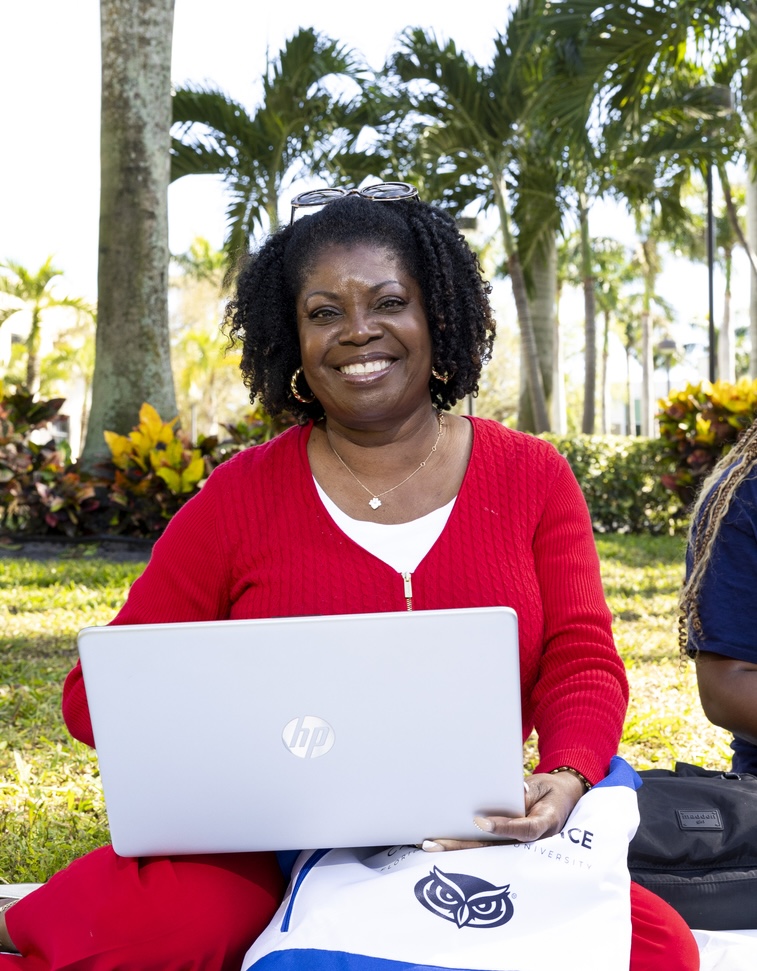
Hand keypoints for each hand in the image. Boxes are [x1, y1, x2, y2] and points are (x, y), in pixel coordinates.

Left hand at [421, 770, 585, 851]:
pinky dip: (463, 845)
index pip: (524, 829)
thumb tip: (509, 794)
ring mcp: (518, 848)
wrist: (562, 799)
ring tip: (430, 845)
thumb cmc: (549, 791)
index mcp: (545, 825)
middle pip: (494, 848)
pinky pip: (484, 847)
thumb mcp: (541, 786)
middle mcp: (530, 843)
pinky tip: (441, 843)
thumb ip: (525, 793)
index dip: (503, 827)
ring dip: (457, 848)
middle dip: (463, 845)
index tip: (480, 822)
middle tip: (435, 843)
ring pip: (485, 851)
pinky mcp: (507, 845)